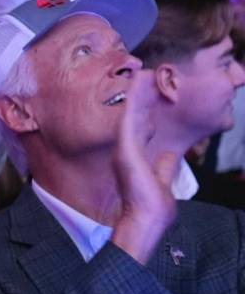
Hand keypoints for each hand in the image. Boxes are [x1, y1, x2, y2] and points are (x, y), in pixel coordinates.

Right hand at [111, 82, 177, 264]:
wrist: (145, 220)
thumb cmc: (153, 207)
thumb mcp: (162, 180)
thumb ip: (164, 166)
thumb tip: (170, 155)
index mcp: (134, 159)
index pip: (141, 130)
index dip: (146, 112)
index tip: (153, 97)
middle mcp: (126, 152)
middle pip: (135, 119)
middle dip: (142, 98)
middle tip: (147, 76)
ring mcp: (124, 149)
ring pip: (131, 115)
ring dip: (137, 94)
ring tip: (142, 73)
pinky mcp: (125, 149)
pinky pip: (129, 119)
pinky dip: (134, 101)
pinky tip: (138, 84)